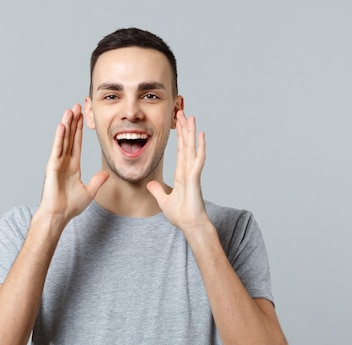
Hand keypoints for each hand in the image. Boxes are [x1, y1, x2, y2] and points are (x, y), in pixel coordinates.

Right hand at [38, 104, 108, 223]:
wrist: (59, 215)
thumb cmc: (70, 206)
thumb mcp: (89, 192)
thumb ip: (97, 181)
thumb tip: (106, 174)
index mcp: (73, 166)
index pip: (77, 143)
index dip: (80, 130)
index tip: (82, 117)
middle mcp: (64, 162)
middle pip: (70, 137)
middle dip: (74, 122)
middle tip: (77, 106)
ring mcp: (58, 163)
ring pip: (63, 139)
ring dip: (67, 124)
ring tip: (70, 110)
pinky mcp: (52, 166)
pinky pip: (57, 148)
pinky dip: (60, 137)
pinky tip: (63, 125)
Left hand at [147, 110, 209, 232]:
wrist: (189, 225)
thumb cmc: (181, 215)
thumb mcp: (164, 200)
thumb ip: (157, 191)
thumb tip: (150, 184)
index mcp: (181, 174)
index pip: (180, 151)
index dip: (179, 137)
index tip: (178, 123)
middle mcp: (187, 170)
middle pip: (186, 145)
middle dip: (184, 129)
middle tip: (183, 112)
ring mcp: (192, 173)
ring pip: (192, 148)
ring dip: (191, 132)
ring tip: (191, 117)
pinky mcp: (194, 178)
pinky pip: (197, 159)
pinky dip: (200, 147)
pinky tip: (201, 135)